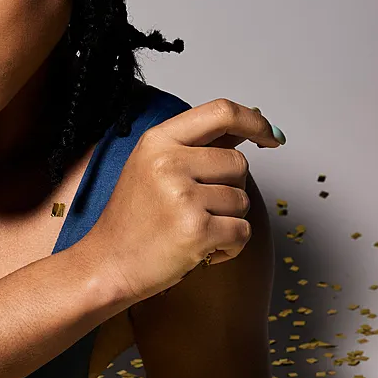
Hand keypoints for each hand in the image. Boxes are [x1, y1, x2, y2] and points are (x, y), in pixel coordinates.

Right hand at [84, 98, 284, 305]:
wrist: (107, 265)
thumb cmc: (132, 221)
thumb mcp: (152, 167)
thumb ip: (195, 147)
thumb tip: (245, 129)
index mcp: (158, 141)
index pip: (221, 112)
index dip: (254, 121)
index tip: (270, 136)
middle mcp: (169, 163)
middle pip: (239, 164)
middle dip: (230, 189)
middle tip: (197, 209)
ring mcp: (183, 197)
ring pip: (242, 200)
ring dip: (227, 221)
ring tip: (192, 230)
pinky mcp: (197, 231)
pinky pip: (243, 232)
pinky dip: (229, 246)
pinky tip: (201, 249)